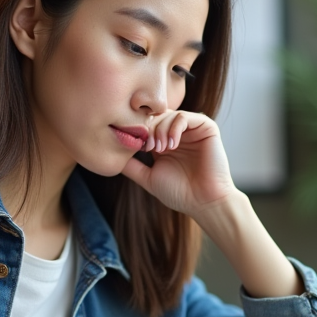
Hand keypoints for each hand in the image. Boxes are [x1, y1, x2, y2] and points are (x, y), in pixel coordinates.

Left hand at [120, 110, 236, 216]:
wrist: (204, 201)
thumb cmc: (179, 193)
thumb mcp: (148, 177)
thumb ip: (131, 166)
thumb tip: (110, 156)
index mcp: (165, 142)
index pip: (147, 124)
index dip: (139, 131)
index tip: (137, 147)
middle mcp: (179, 133)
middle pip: (156, 116)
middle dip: (148, 129)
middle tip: (148, 147)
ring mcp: (193, 130)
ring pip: (169, 114)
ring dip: (160, 130)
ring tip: (160, 149)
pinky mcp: (207, 128)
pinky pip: (185, 117)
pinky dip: (175, 128)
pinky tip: (172, 144)